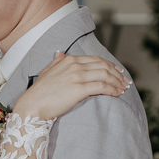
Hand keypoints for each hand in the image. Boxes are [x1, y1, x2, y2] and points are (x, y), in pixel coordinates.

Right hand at [13, 53, 129, 119]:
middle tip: (125, 81)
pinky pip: (102, 86)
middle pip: (103, 66)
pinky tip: (117, 93)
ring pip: (105, 75)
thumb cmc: (39, 92)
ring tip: (123, 88)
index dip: (109, 65)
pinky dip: (112, 89)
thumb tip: (60, 53)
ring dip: (117, 81)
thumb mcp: (47, 71)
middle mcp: (74, 65)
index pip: (96, 59)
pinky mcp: (79, 89)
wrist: (33, 105)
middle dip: (117, 73)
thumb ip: (56, 62)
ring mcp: (77, 76)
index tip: (118, 71)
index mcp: (69, 60)